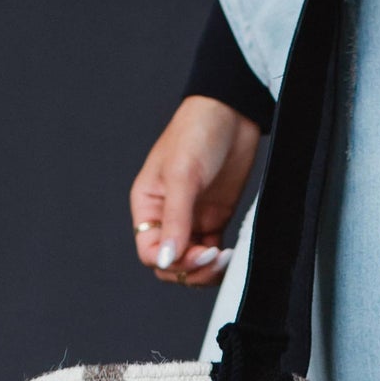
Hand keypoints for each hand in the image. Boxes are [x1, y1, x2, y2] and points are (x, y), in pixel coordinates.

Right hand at [130, 96, 260, 287]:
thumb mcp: (182, 176)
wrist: (232, 112)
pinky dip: (220, 260)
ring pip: (192, 261)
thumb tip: (165, 258)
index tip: (198, 254)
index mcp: (147, 205)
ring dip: (207, 268)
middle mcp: (166, 216)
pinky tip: (231, 254)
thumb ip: (175, 220)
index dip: (171, 261)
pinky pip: (212, 251)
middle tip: (215, 258)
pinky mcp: (215, 217)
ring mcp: (192, 218)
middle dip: (190, 268)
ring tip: (225, 257)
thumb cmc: (197, 132)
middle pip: (170, 262)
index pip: (149, 251)